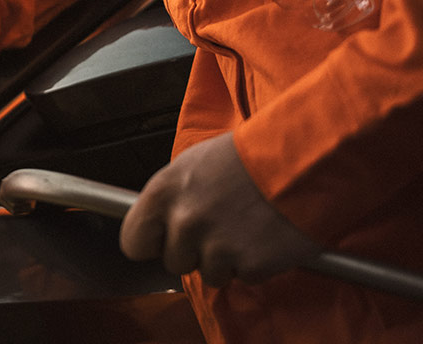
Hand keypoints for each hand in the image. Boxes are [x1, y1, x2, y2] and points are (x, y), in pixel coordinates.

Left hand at [119, 131, 320, 286]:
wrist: (301, 162)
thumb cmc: (246, 158)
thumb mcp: (192, 164)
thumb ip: (171, 197)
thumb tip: (159, 222)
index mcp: (163, 194)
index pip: (132, 242)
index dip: (152, 243)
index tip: (164, 240)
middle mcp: (185, 222)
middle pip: (173, 262)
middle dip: (194, 252)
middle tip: (219, 228)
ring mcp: (217, 246)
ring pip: (208, 274)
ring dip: (226, 260)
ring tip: (245, 229)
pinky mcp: (251, 265)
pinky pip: (244, 277)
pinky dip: (256, 264)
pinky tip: (264, 237)